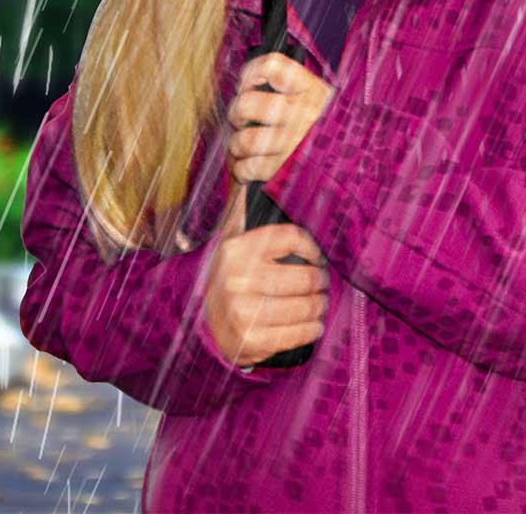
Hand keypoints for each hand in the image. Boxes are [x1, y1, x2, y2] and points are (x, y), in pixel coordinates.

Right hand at [201, 191, 327, 366]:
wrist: (203, 322)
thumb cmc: (230, 278)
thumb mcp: (235, 245)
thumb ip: (250, 218)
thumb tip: (268, 185)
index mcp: (237, 249)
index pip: (289, 237)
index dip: (311, 246)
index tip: (318, 256)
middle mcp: (237, 278)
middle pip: (302, 276)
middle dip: (319, 281)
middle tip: (322, 283)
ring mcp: (243, 311)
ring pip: (302, 306)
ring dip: (318, 306)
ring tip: (320, 304)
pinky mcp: (250, 340)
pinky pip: (295, 333)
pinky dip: (310, 329)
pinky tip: (314, 325)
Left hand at [227, 51, 334, 185]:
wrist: (362, 169)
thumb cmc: (339, 135)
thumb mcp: (328, 103)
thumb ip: (300, 89)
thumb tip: (257, 82)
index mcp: (313, 91)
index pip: (272, 66)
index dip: (251, 72)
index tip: (247, 83)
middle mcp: (302, 114)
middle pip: (246, 103)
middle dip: (236, 114)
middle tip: (241, 120)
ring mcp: (292, 144)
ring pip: (243, 140)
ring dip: (237, 146)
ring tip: (244, 147)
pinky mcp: (284, 172)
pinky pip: (248, 167)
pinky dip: (243, 170)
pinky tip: (250, 169)